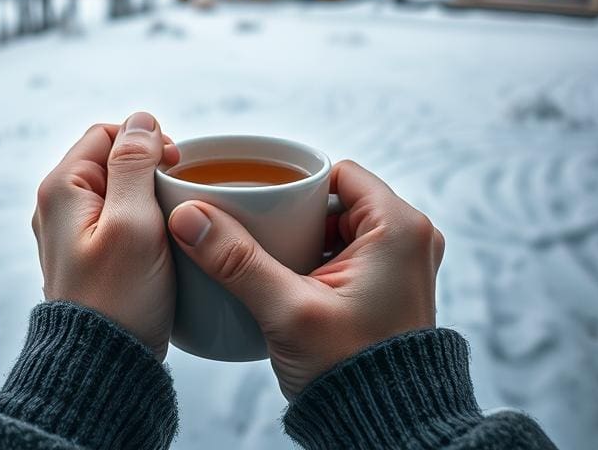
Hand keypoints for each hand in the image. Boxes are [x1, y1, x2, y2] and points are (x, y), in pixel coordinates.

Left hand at [31, 112, 179, 359]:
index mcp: (62, 188)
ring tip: (171, 223)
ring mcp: (70, 233)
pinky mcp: (86, 257)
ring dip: (148, 197)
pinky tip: (160, 244)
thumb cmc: (119, 298)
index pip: (107, 133)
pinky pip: (117, 220)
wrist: (101, 368)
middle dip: (149, 169)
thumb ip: (135, 165)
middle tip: (177, 197)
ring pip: (117, 190)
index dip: (145, 141)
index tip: (176, 166)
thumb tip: (141, 121)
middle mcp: (58, 206)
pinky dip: (141, 221)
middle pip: (111, 160)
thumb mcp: (134, 222)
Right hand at [167, 160, 443, 397]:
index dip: (295, 181)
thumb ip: (235, 260)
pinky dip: (317, 257)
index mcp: (399, 227)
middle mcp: (411, 238)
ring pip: (341, 226)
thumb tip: (187, 216)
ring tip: (264, 250)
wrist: (386, 431)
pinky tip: (285, 275)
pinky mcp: (392, 289)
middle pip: (337, 199)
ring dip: (303, 235)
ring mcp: (403, 265)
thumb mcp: (287, 311)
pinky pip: (349, 253)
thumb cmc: (351, 373)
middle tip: (254, 226)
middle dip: (292, 211)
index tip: (257, 196)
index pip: (337, 172)